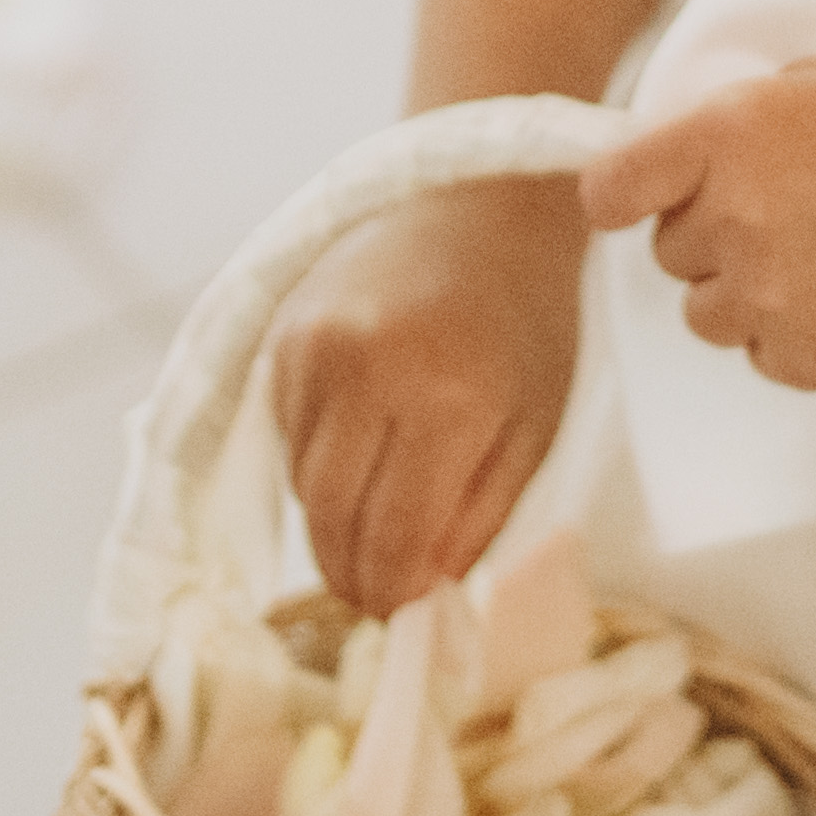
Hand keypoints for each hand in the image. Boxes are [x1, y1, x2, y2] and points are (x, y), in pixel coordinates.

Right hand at [267, 174, 579, 613]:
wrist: (477, 201)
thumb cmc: (525, 317)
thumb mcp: (534, 424)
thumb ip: (478, 519)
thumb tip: (420, 595)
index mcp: (445, 397)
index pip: (390, 543)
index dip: (393, 597)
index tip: (406, 614)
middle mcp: (365, 372)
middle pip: (330, 526)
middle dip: (355, 575)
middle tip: (383, 592)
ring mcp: (312, 351)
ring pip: (300, 491)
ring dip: (334, 523)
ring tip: (379, 517)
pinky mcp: (280, 339)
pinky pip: (286, 441)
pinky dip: (317, 467)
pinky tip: (361, 450)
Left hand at [583, 62, 815, 395]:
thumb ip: (738, 117)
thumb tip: (676, 154)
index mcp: (732, 134)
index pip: (610, 186)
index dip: (618, 193)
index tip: (632, 197)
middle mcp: (736, 218)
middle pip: (668, 249)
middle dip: (710, 230)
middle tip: (784, 208)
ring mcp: (767, 298)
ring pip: (705, 310)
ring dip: (743, 287)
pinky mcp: (801, 359)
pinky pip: (759, 352)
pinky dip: (789, 330)